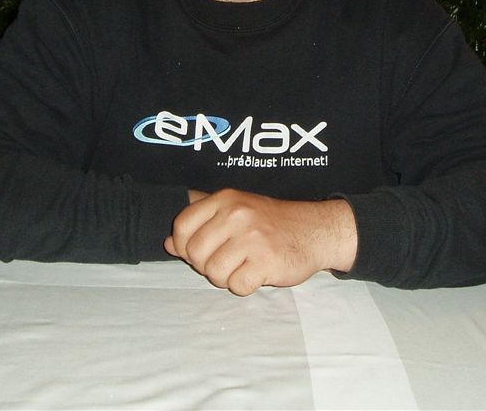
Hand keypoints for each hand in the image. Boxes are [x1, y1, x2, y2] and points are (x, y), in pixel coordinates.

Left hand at [164, 188, 356, 295]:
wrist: (316, 230)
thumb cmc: (272, 223)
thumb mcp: (236, 210)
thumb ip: (201, 223)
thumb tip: (169, 243)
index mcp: (225, 199)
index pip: (182, 225)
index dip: (184, 245)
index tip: (202, 250)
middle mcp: (237, 214)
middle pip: (194, 253)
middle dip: (207, 264)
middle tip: (229, 260)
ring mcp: (252, 237)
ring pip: (213, 273)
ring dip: (226, 277)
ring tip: (243, 266)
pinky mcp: (267, 261)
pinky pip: (237, 286)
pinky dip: (245, 286)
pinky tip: (257, 273)